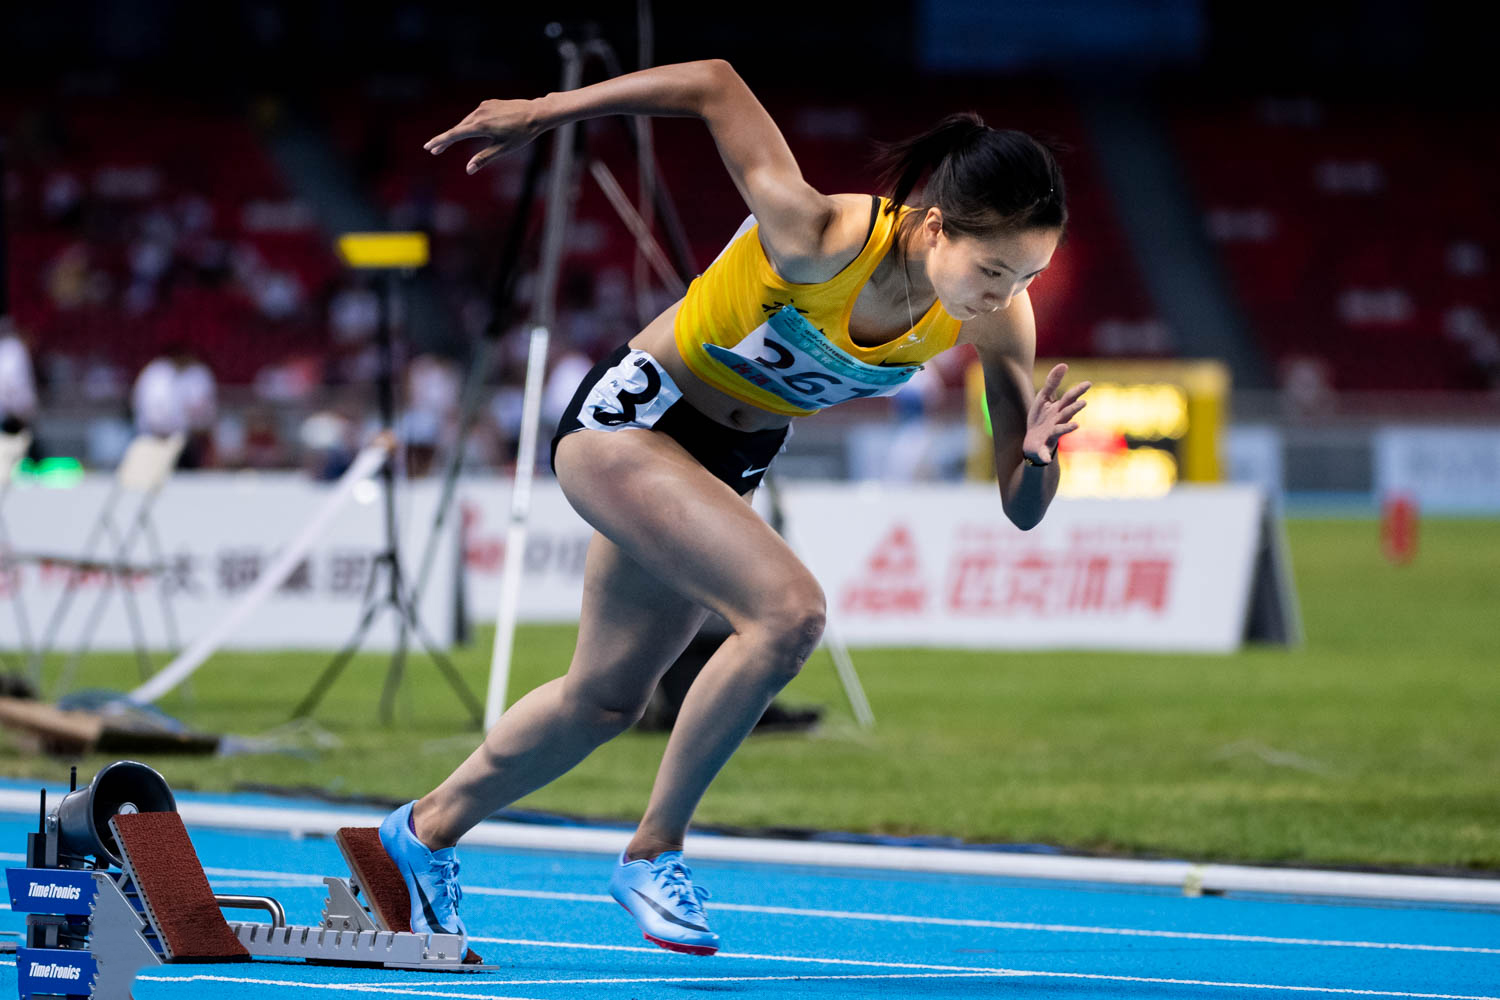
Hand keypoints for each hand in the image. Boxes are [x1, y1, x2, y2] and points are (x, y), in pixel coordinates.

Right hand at [425, 99, 544, 173]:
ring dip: (458, 132)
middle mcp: (479, 113)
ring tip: (449, 143)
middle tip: (434, 151)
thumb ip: (484, 158)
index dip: (440, 142)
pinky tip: (470, 130)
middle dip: (446, 140)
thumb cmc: (522, 134)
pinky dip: (469, 124)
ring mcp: (483, 107)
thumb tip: (469, 170)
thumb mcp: (503, 149)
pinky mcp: (488, 103)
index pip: (454, 135)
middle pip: (457, 129)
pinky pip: (475, 116)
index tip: (428, 147)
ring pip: (466, 122)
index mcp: (481, 126)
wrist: (536, 113)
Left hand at [1022, 363, 1089, 465]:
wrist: (1032, 443)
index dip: (1078, 391)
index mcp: (1059, 410)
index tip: (1088, 383)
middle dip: (1074, 409)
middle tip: (1083, 403)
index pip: (1069, 399)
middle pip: (1067, 414)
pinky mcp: (1042, 448)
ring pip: (1060, 431)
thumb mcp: (1043, 399)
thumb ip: (1053, 383)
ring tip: (1075, 426)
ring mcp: (1051, 435)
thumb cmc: (1040, 419)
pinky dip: (1045, 456)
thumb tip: (1064, 364)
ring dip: (1067, 428)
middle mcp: (1058, 422)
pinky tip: (1047, 460)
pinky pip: (1044, 453)